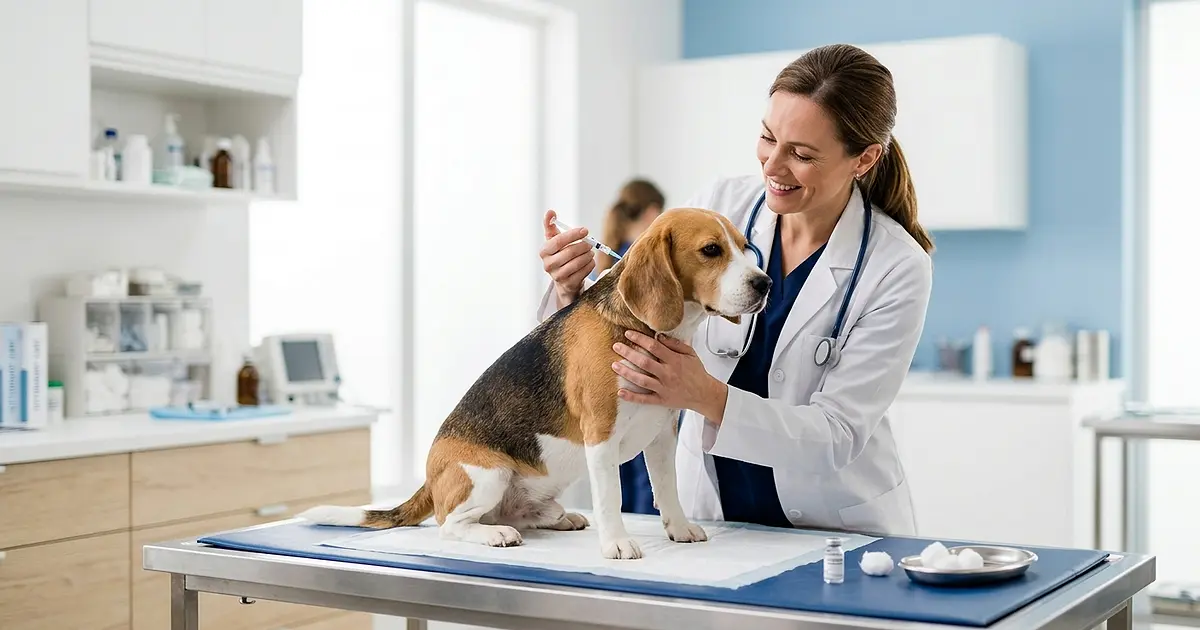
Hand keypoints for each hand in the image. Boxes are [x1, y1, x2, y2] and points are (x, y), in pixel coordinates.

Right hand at [540, 210, 595, 307]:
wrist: (563, 277)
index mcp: (544, 251)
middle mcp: (548, 265)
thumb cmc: (559, 253)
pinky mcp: (568, 284)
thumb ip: (551, 225)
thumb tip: (550, 212)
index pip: (558, 242)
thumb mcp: (554, 240)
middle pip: (569, 253)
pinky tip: (590, 261)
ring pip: (577, 263)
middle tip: (590, 243)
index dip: (572, 235)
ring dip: (588, 255)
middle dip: (583, 246)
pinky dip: (590, 265)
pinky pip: (583, 273)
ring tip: (591, 251)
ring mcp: (558, 276)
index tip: (585, 230)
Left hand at [612, 331, 727, 421]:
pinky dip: (632, 397)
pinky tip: (620, 392)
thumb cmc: (696, 372)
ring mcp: (664, 388)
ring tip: (614, 365)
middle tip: (616, 346)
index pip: (654, 347)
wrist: (705, 394)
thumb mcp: (690, 354)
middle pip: (644, 362)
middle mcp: (668, 374)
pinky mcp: (662, 401)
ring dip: (626, 372)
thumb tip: (658, 335)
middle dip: (628, 353)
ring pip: (641, 380)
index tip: (628, 333)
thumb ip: (675, 344)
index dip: (640, 339)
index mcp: (675, 361)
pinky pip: (645, 399)